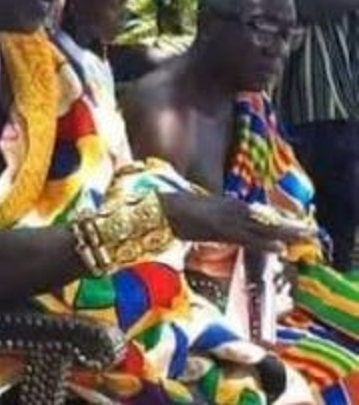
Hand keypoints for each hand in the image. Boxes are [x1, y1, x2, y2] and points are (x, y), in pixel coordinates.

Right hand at [161, 193, 314, 252]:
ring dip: (280, 232)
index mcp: (216, 205)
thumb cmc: (161, 210)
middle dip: (283, 223)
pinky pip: (242, 237)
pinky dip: (262, 243)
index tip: (287, 222)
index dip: (269, 217)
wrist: (147, 208)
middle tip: (306, 229)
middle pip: (258, 217)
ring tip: (301, 236)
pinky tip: (279, 249)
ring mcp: (219, 217)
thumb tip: (203, 227)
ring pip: (256, 225)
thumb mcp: (184, 215)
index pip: (249, 212)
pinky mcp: (214, 228)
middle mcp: (221, 208)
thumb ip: (198, 219)